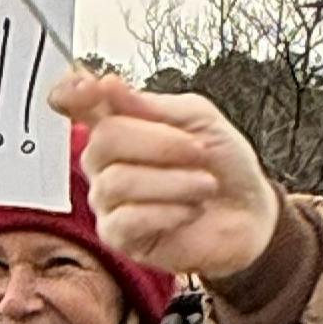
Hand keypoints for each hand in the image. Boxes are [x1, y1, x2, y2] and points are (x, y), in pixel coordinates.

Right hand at [67, 69, 282, 279]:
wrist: (250, 213)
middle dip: (159, 143)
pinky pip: (127, 219)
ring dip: (173, 181)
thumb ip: (154, 105)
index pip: (77, 103)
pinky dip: (168, 211)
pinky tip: (191, 211)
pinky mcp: (119, 236)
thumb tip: (109, 87)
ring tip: (206, 185)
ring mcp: (108, 199)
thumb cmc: (223, 164)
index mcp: (120, 123)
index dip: (72, 92)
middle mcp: (105, 161)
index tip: (90, 88)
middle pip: (104, 140)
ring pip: (118, 181)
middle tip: (199, 151)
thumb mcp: (200, 119)